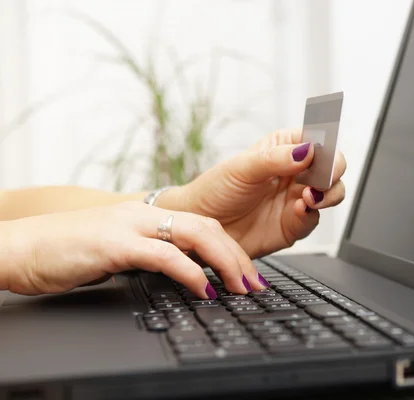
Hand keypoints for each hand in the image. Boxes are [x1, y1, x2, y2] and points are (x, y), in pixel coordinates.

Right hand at [1, 202, 264, 295]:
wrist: (19, 247)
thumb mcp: (118, 252)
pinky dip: (191, 272)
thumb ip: (149, 257)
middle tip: (254, 282)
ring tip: (241, 286)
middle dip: (237, 255)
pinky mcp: (114, 243)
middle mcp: (144, 215)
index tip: (247, 272)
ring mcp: (130, 225)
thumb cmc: (66, 252)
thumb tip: (182, 276)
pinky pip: (164, 255)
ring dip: (225, 262)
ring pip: (195, 234)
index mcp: (147, 216)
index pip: (203, 225)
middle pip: (208, 226)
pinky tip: (204, 289)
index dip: (230, 248)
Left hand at [170, 129, 346, 258]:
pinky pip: (314, 219)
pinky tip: (299, 210)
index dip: (327, 144)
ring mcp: (297, 199)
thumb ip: (275, 159)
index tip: (325, 153)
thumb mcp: (241, 168)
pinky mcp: (294, 225)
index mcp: (284, 148)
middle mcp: (296, 173)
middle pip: (332, 167)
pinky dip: (311, 215)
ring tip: (311, 197)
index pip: (317, 139)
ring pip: (332, 193)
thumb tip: (307, 151)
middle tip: (323, 178)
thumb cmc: (216, 190)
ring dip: (329, 194)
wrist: (201, 226)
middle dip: (333, 171)